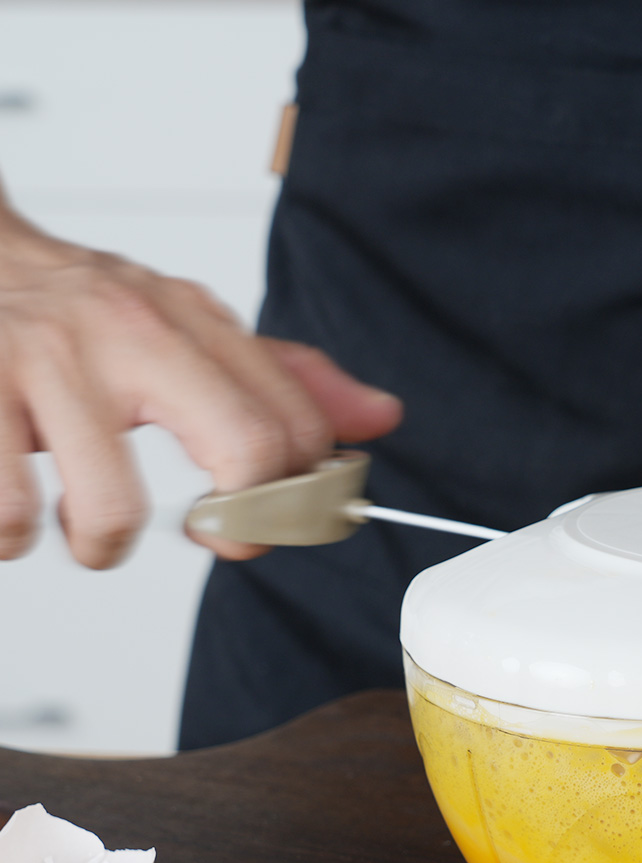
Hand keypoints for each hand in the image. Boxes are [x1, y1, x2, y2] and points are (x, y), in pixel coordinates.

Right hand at [0, 204, 401, 567]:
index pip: (296, 426)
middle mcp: (131, 331)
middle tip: (217, 537)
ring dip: (101, 547)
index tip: (274, 523)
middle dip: (242, 526)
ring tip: (89, 531)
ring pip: (114, 511)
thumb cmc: (81, 312)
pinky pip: (8, 515)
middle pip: (246, 450)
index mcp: (194, 320)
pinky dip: (12, 539)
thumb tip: (381, 416)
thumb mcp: (189, 329)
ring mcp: (48, 359)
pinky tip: (17, 515)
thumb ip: (283, 379)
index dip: (302, 501)